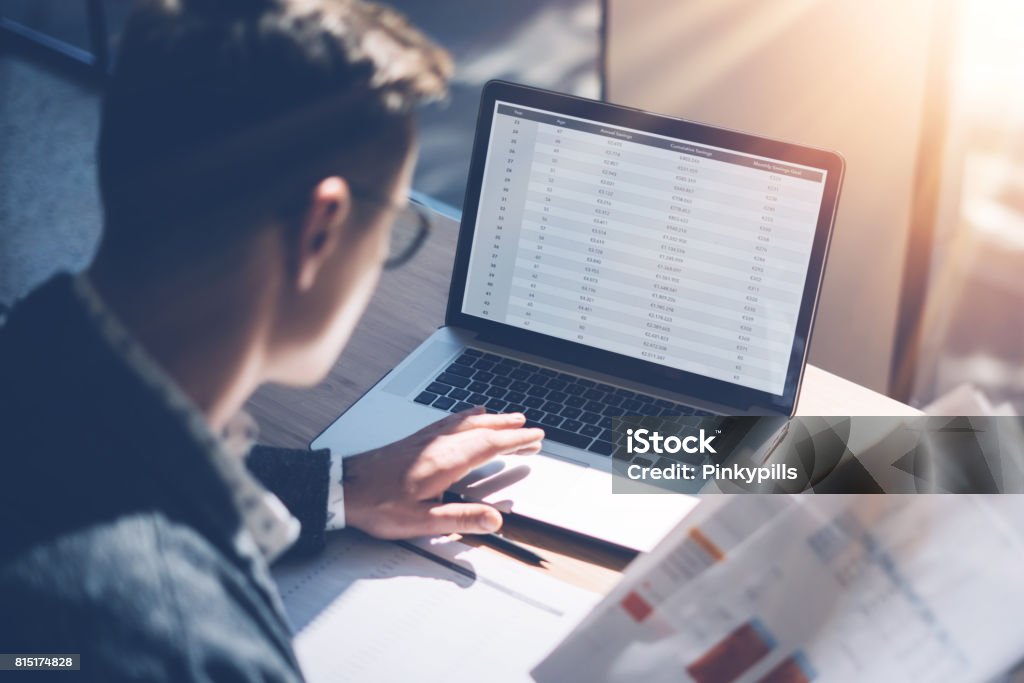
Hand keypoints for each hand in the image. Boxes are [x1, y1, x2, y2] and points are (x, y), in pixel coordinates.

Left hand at [343, 407, 543, 538]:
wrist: (342, 487)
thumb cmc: (376, 504)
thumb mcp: (420, 521)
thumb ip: (459, 519)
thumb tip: (494, 520)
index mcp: (445, 462)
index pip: (489, 445)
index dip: (516, 440)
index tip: (535, 438)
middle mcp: (438, 444)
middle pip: (482, 429)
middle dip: (509, 428)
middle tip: (530, 429)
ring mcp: (426, 439)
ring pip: (466, 422)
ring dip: (491, 420)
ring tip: (508, 418)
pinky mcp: (415, 440)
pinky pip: (449, 421)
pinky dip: (467, 416)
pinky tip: (468, 415)